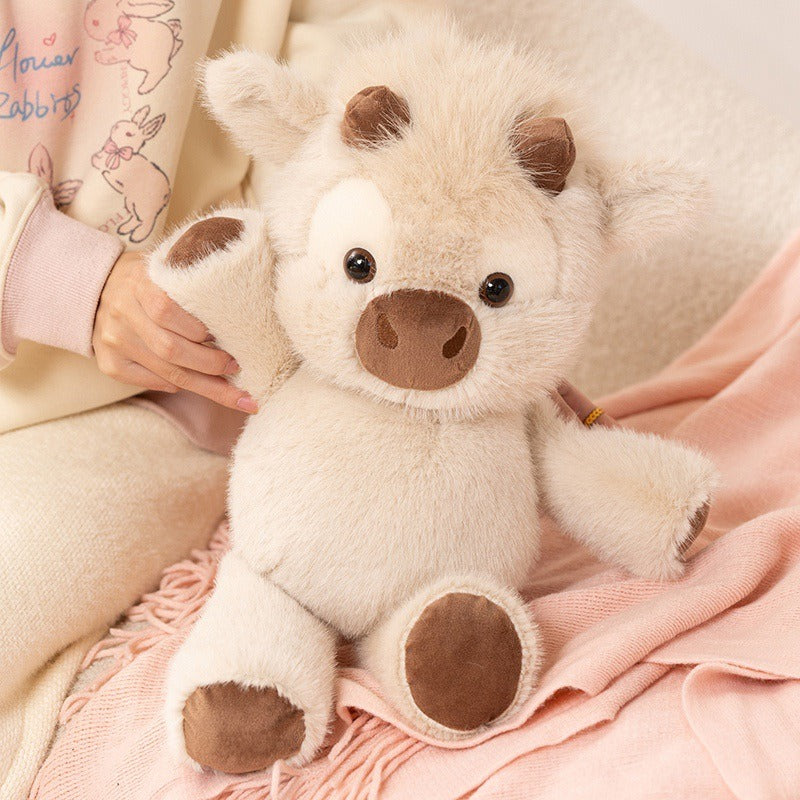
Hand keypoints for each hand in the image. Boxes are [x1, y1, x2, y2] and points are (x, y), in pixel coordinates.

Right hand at [93, 251, 256, 412]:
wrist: (94, 286)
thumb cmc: (147, 279)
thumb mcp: (166, 269)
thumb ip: (192, 287)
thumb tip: (235, 319)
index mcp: (138, 283)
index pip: (168, 311)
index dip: (201, 331)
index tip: (232, 342)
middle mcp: (122, 312)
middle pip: (170, 349)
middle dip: (211, 365)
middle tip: (239, 369)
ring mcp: (113, 340)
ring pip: (166, 372)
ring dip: (205, 385)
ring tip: (234, 392)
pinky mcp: (110, 363)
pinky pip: (150, 382)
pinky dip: (176, 386)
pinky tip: (197, 386)